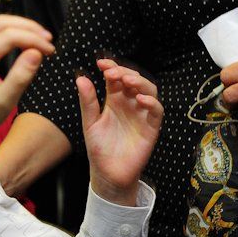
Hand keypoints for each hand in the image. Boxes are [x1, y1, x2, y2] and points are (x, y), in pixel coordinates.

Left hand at [0, 15, 53, 143]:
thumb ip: (21, 76)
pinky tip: (28, 42)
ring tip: (42, 40)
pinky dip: (14, 32)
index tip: (51, 51)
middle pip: (3, 22)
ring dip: (22, 27)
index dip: (33, 39)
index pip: (9, 36)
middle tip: (49, 41)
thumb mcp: (5, 101)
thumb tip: (37, 52)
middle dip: (29, 27)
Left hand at [79, 59, 162, 205]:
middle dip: (124, 72)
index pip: (115, 78)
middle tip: (112, 72)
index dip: (111, 67)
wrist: (108, 173)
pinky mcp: (151, 127)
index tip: (101, 63)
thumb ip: (87, 102)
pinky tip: (141, 99)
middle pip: (133, 80)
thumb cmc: (99, 148)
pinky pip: (157, 111)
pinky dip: (152, 103)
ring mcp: (142, 114)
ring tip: (127, 81)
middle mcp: (129, 104)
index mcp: (114, 100)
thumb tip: (81, 78)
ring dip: (140, 83)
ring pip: (148, 91)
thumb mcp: (89, 122)